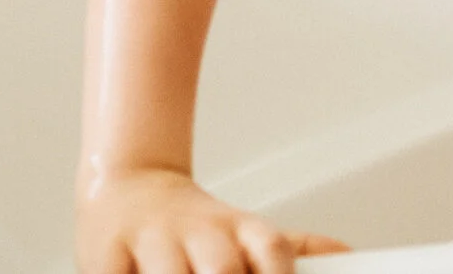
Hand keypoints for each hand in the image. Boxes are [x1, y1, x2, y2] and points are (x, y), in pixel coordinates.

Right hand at [77, 165, 349, 272]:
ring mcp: (151, 243)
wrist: (128, 187)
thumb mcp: (246, 231)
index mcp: (237, 229)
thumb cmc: (195, 227)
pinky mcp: (104, 258)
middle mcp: (198, 233)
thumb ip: (295, 247)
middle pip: (223, 269)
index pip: (272, 252)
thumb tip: (348, 255)